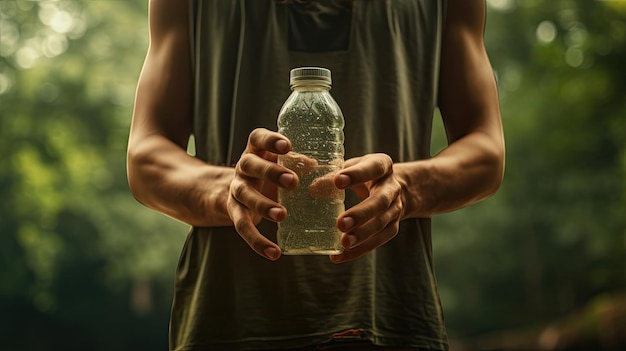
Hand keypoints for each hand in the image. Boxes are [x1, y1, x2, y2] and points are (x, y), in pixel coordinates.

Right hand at [227, 128, 296, 260]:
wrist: (237, 190)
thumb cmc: (271, 172)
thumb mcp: (283, 164)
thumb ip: (302, 166)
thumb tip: (327, 173)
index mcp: (256, 150)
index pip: (258, 138)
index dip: (270, 141)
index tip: (287, 146)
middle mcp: (242, 167)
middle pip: (250, 165)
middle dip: (271, 173)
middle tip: (293, 181)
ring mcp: (236, 189)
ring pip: (245, 195)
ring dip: (263, 206)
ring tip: (282, 215)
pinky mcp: (234, 211)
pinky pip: (243, 227)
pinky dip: (258, 242)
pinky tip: (274, 253)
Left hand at [330, 153, 404, 262]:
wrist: (396, 187)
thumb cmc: (365, 173)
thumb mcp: (352, 167)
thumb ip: (334, 174)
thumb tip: (312, 188)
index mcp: (383, 166)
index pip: (374, 168)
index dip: (357, 175)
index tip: (337, 181)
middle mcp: (393, 188)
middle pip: (380, 202)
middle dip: (361, 214)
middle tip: (341, 223)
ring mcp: (395, 209)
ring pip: (381, 224)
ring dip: (363, 235)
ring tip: (343, 243)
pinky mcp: (393, 227)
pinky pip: (378, 241)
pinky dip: (359, 250)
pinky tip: (340, 255)